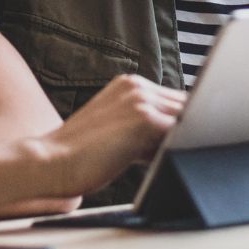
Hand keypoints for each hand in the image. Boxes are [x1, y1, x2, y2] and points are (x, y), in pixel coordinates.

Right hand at [36, 75, 184, 197]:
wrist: (51, 162)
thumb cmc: (81, 155)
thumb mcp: (118, 132)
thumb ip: (147, 130)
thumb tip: (180, 140)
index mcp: (129, 84)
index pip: (175, 101)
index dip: (188, 122)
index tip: (196, 140)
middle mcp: (136, 85)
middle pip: (186, 106)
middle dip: (193, 130)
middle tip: (195, 152)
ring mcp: (140, 99)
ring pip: (187, 119)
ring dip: (190, 139)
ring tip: (182, 159)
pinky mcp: (144, 118)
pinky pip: (181, 132)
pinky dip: (184, 147)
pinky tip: (177, 163)